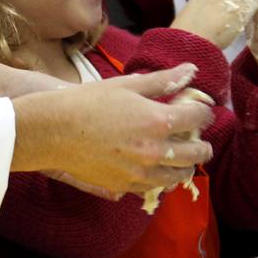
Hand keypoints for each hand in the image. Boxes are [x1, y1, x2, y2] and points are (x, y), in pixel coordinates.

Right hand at [11, 64, 214, 196]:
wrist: (53, 131)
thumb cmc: (89, 102)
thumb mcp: (128, 85)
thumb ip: (163, 80)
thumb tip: (192, 70)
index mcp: (158, 120)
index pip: (198, 119)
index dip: (205, 113)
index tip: (202, 112)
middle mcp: (154, 151)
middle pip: (196, 153)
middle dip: (203, 145)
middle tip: (200, 139)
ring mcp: (141, 172)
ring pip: (178, 176)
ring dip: (185, 166)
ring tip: (182, 157)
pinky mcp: (125, 186)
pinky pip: (154, 188)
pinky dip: (162, 179)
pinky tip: (157, 169)